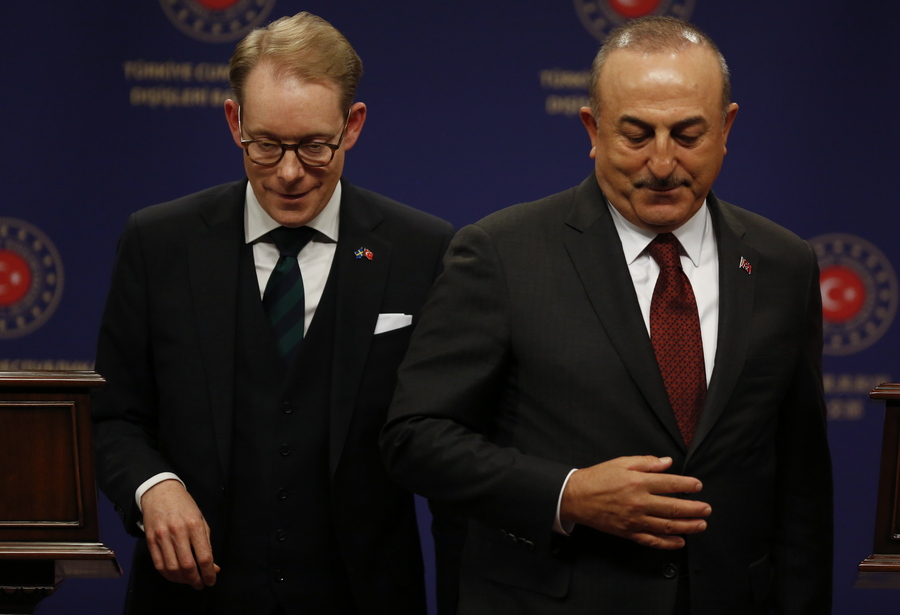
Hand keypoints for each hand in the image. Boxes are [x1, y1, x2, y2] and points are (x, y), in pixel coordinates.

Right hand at [141, 479, 219, 589]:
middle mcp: (178, 532)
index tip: (211, 581)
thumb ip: (207, 544)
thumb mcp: (201, 520)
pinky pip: (159, 565)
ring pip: (172, 568)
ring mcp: (162, 537)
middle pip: (187, 565)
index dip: (209, 573)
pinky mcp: (150, 541)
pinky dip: (168, 575)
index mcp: (194, 525)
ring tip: (189, 581)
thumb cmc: (184, 506)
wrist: (160, 492)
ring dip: (182, 580)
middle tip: (200, 585)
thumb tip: (213, 567)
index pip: (204, 556)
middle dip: (195, 580)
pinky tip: (176, 576)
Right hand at [560, 455, 709, 549]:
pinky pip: (652, 541)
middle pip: (673, 507)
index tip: (698, 486)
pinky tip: (680, 542)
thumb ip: (646, 462)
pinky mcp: (628, 533)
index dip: (688, 485)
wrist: (576, 497)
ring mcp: (635, 520)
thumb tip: (667, 462)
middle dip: (694, 509)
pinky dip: (668, 543)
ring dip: (687, 526)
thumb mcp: (621, 463)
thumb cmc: (597, 478)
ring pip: (667, 526)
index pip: (670, 484)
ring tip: (701, 525)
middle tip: (707, 509)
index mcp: (638, 482)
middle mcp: (639, 502)